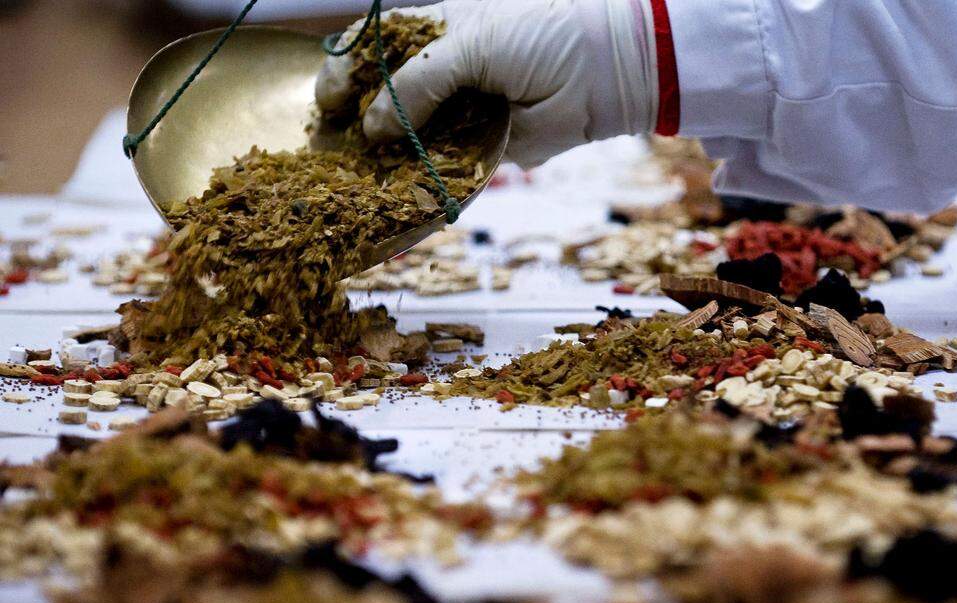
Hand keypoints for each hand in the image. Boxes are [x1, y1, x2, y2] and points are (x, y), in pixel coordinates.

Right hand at [316, 0, 657, 167]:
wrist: (603, 69)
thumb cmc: (537, 34)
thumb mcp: (467, 45)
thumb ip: (415, 82)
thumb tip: (372, 125)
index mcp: (434, 33)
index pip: (375, 47)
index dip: (346, 70)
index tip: (326, 98)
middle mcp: (441, 73)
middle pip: (384, 96)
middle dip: (356, 117)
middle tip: (331, 138)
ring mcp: (459, 113)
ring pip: (409, 136)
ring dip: (382, 154)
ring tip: (352, 171)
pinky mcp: (481, 150)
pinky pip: (443, 166)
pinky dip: (419, 178)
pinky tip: (392, 188)